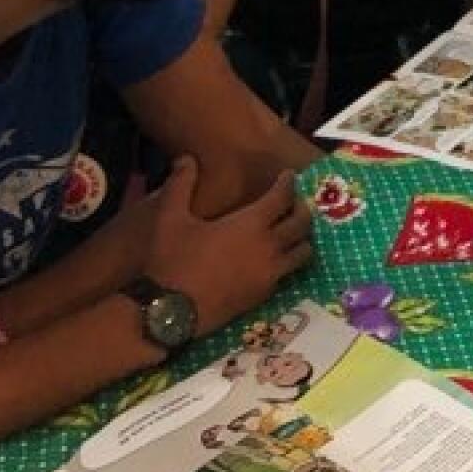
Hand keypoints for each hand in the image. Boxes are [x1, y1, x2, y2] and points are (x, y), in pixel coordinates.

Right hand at [144, 158, 313, 333]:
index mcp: (251, 224)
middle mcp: (269, 247)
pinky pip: (287, 274)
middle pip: (302, 224)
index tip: (289, 175)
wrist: (170, 313)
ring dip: (302, 238)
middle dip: (302, 209)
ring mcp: (270, 274)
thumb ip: (181, 184)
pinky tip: (275, 259)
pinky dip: (288, 262)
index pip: (282, 197)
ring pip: (303, 252)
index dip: (288, 183)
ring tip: (292, 232)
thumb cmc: (171, 261)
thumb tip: (186, 158)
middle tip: (295, 202)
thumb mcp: (169, 218)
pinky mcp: (264, 296)